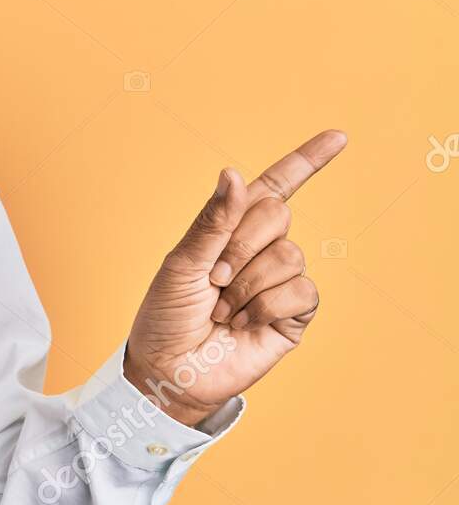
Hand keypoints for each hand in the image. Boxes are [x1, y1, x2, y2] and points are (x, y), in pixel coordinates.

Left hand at [123, 130, 347, 424]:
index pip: (276, 188)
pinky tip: (243, 323)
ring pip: (289, 255)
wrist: (170, 368)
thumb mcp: (181, 263)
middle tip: (212, 278)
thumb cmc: (167, 315)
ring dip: (247, 284)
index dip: (307, 161)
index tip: (339, 137)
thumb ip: (213, 221)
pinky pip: (301, 291)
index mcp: (231, 229)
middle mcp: (260, 250)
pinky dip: (266, 306)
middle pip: (278, 215)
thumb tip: (233, 174)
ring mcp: (280, 282)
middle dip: (239, 246)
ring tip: (223, 308)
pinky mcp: (294, 314)